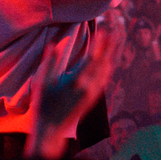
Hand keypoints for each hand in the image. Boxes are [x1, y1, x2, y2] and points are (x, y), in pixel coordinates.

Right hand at [29, 16, 122, 157]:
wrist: (52, 130)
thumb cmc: (44, 106)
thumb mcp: (43, 83)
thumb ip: (49, 62)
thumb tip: (52, 44)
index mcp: (77, 82)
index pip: (93, 58)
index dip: (100, 44)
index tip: (105, 30)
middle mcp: (89, 87)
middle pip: (105, 61)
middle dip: (112, 45)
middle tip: (117, 29)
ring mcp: (94, 93)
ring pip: (108, 70)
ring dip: (113, 53)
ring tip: (117, 39)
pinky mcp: (94, 97)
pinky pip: (106, 78)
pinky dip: (110, 65)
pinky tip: (111, 59)